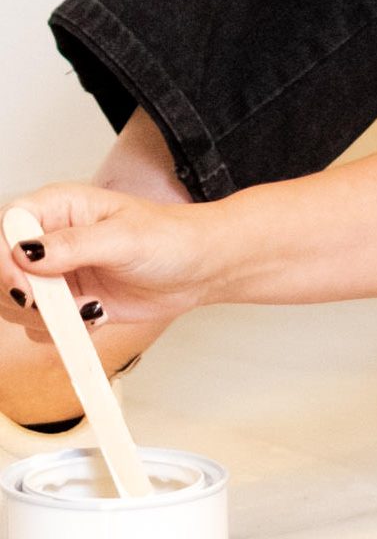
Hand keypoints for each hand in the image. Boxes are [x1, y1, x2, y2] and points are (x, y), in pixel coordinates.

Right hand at [1, 184, 216, 342]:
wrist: (195, 269)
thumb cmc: (168, 238)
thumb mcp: (123, 237)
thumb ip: (73, 245)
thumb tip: (27, 252)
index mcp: (56, 207)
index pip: (6, 227)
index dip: (5, 260)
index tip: (25, 287)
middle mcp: (48, 239)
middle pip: (3, 269)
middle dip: (23, 297)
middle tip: (60, 309)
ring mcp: (55, 273)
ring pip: (15, 302)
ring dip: (46, 318)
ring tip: (89, 309)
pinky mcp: (66, 302)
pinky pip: (41, 325)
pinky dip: (63, 331)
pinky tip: (96, 315)